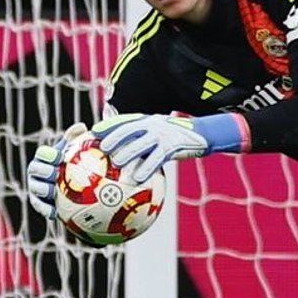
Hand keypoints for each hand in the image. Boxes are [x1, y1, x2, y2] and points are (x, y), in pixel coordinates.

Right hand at [25, 122, 87, 219]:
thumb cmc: (81, 165)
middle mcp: (38, 172)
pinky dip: (46, 210)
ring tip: (52, 191)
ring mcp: (37, 188)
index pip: (42, 153)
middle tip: (55, 172)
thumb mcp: (81, 152)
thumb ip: (79, 139)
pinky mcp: (41, 204)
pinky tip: (54, 213)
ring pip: (34, 188)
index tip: (58, 156)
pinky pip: (40, 207)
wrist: (81, 190)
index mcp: (46, 157)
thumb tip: (81, 126)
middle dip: (42, 170)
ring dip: (42, 189)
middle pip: (34, 169)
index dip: (48, 154)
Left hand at [92, 112, 248, 182]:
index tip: (94, 132)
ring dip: (128, 152)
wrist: (203, 134)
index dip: (109, 125)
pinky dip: (146, 168)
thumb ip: (143, 141)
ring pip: (142, 142)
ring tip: (116, 162)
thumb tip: (123, 157)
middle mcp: (153, 124)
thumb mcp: (160, 135)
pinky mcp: (172, 146)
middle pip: (130, 129)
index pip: (124, 120)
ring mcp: (163, 134)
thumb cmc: (177, 139)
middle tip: (101, 148)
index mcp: (147, 120)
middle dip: (114, 137)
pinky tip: (138, 178)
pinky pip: (157, 158)